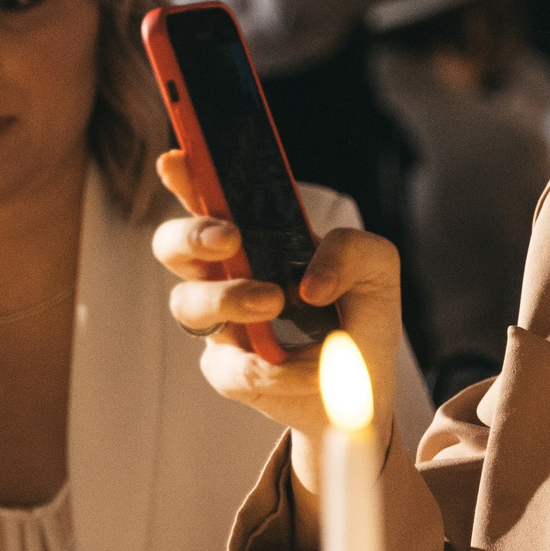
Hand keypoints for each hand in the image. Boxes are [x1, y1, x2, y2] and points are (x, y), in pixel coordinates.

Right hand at [151, 150, 405, 497]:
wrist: (364, 389)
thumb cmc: (359, 315)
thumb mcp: (377, 271)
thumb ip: (353, 251)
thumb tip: (311, 283)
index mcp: (256, 236)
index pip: (208, 197)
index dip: (185, 176)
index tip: (176, 160)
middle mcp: (226, 274)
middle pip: (172, 245)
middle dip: (191, 236)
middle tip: (231, 240)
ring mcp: (220, 324)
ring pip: (187, 304)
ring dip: (229, 297)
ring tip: (274, 302)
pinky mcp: (228, 371)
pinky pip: (228, 366)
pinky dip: (270, 365)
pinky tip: (306, 368)